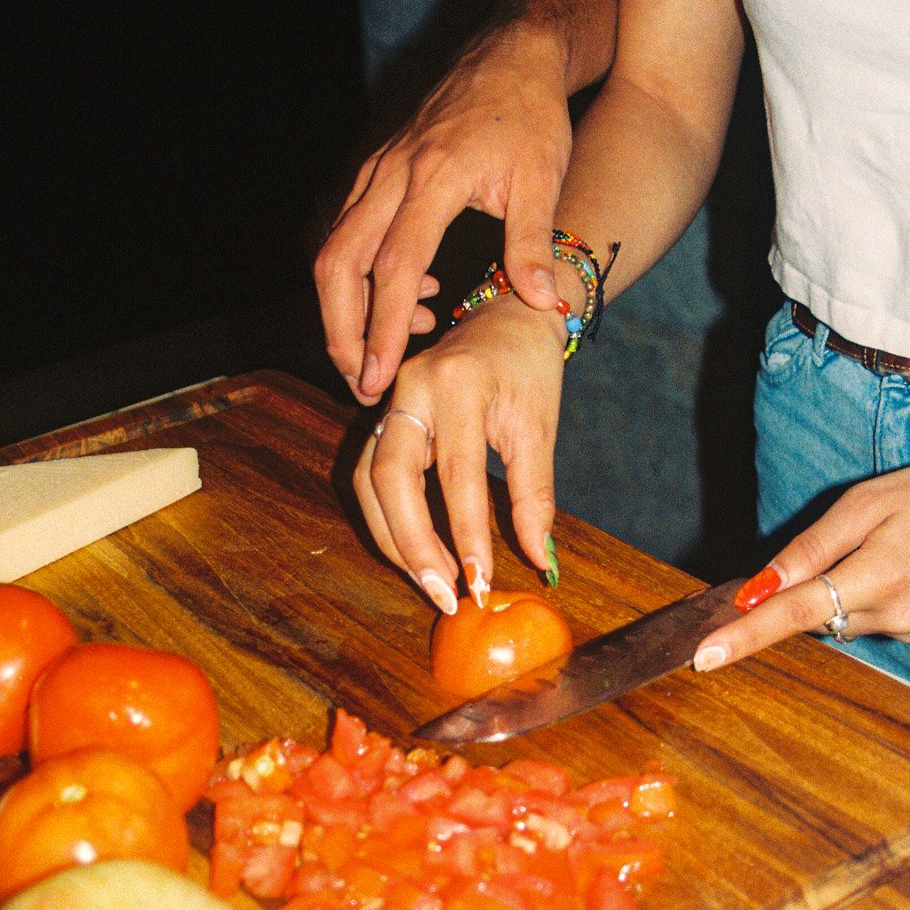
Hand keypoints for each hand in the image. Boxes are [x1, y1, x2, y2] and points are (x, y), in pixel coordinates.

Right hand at [315, 21, 574, 407]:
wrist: (512, 52)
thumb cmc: (531, 113)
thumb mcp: (544, 177)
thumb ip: (534, 243)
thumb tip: (541, 304)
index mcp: (433, 177)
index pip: (394, 268)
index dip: (382, 328)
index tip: (378, 376)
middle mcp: (391, 174)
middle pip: (339, 265)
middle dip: (342, 332)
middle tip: (362, 382)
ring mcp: (376, 171)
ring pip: (335, 252)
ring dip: (347, 311)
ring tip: (386, 354)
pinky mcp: (375, 172)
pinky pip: (348, 234)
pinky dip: (363, 278)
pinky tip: (412, 299)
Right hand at [353, 295, 566, 613]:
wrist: (508, 315)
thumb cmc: (529, 368)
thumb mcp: (540, 428)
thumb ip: (534, 495)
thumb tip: (538, 559)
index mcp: (459, 385)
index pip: (457, 474)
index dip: (466, 534)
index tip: (481, 583)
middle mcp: (412, 388)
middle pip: (389, 478)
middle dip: (412, 545)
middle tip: (444, 593)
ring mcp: (390, 399)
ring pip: (369, 480)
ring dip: (394, 539)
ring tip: (432, 580)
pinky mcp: (382, 412)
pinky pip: (371, 473)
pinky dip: (389, 518)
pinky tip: (417, 551)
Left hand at [692, 448, 909, 671]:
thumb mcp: (869, 504)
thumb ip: (811, 548)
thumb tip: (760, 585)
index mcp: (874, 580)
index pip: (791, 615)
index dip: (743, 636)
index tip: (703, 658)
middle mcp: (891, 617)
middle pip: (811, 618)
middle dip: (791, 596)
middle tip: (804, 557)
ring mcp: (909, 628)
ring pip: (839, 618)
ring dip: (831, 591)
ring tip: (874, 542)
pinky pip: (868, 617)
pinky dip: (861, 594)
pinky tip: (892, 559)